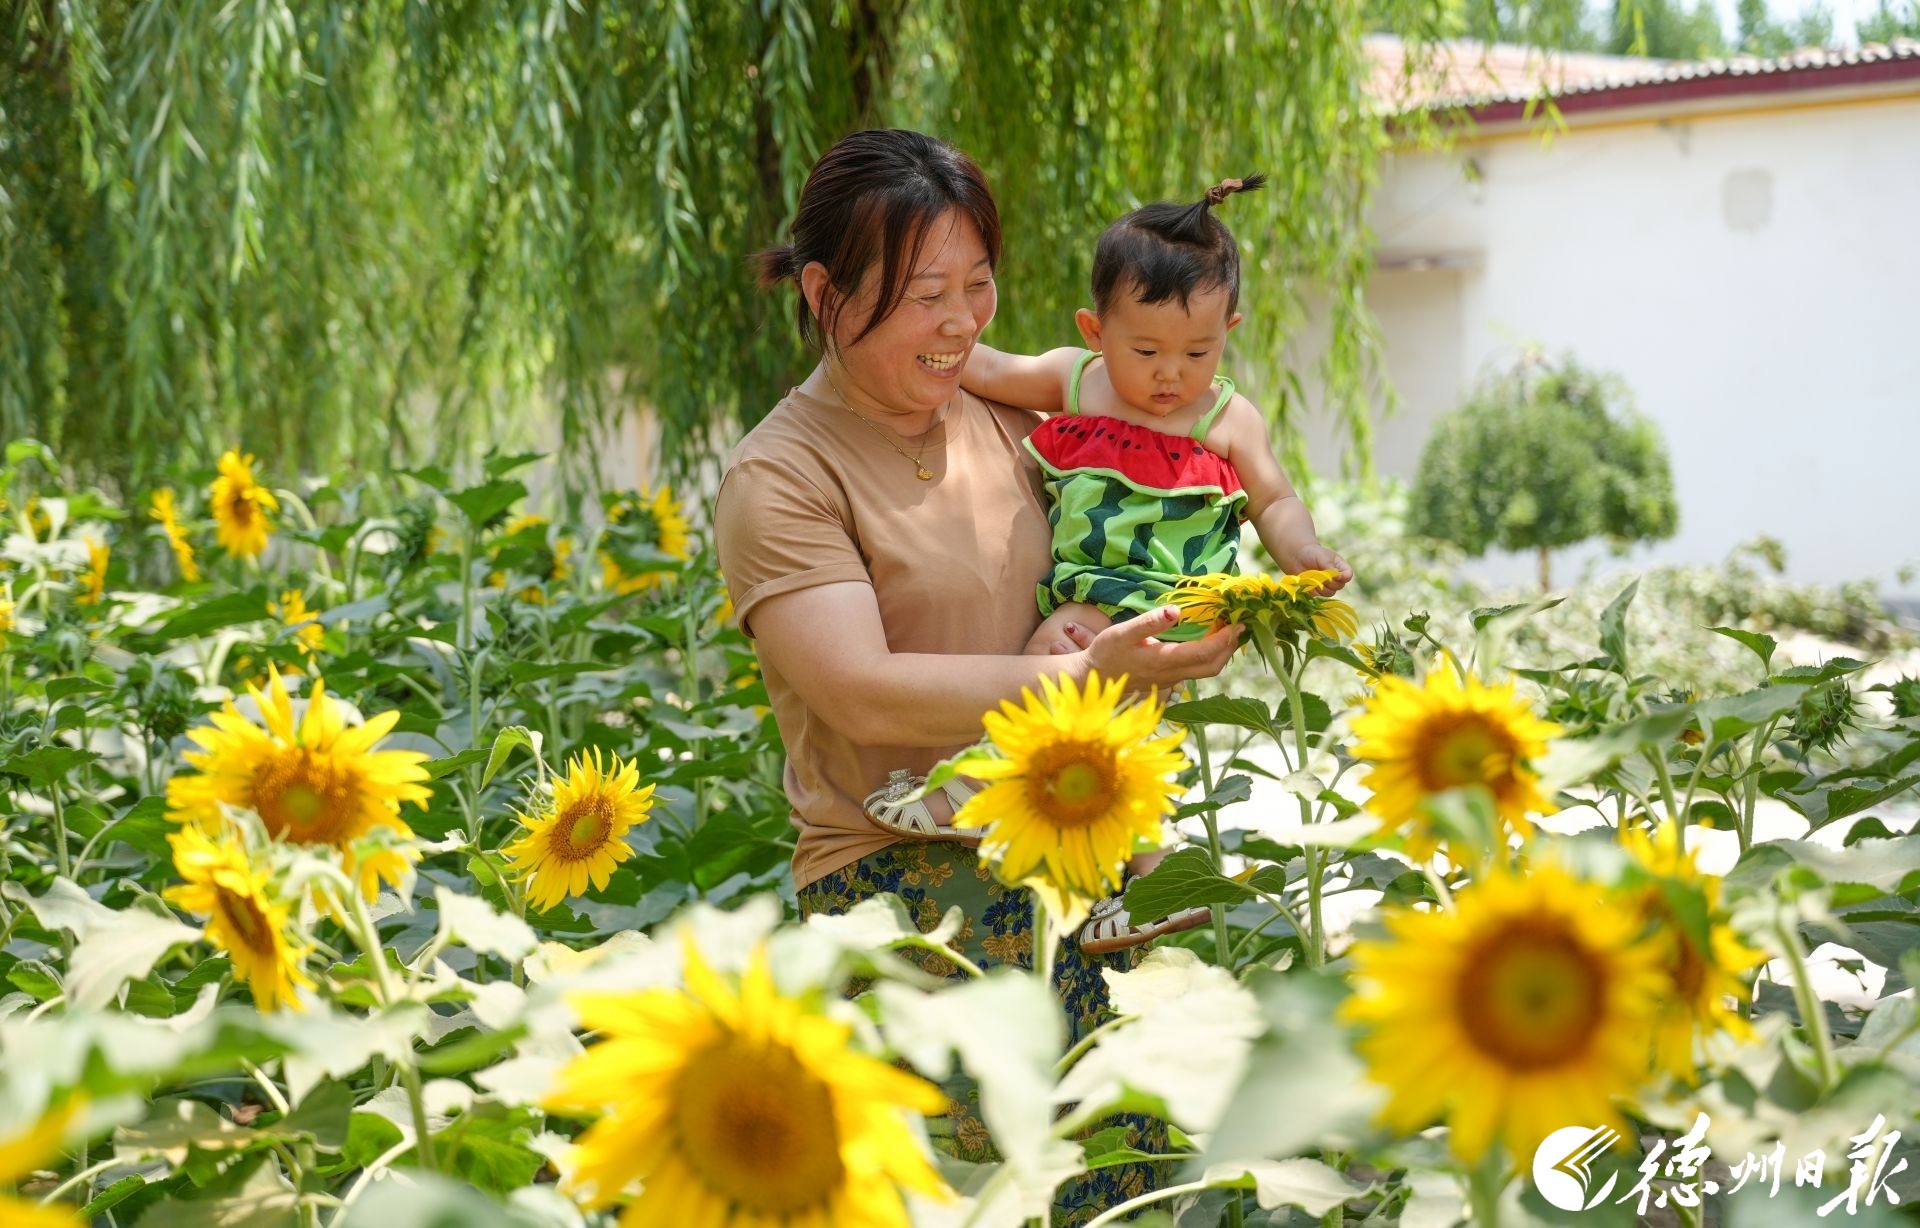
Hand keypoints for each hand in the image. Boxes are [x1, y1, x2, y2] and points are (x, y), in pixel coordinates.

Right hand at [1071, 606, 1240, 694]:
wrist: (1091, 678)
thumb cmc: (1105, 653)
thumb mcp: (1122, 632)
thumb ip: (1149, 622)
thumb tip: (1176, 610)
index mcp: (1164, 660)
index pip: (1204, 653)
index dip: (1225, 639)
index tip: (1238, 623)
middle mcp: (1171, 675)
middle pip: (1212, 667)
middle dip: (1229, 647)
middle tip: (1237, 626)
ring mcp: (1170, 682)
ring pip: (1205, 672)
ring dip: (1220, 653)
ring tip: (1224, 631)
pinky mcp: (1166, 682)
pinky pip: (1194, 672)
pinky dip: (1207, 657)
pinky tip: (1204, 642)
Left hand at [1292, 544, 1353, 595]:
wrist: (1297, 557)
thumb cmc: (1312, 553)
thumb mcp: (1323, 557)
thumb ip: (1330, 566)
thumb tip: (1339, 576)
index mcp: (1340, 567)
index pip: (1348, 575)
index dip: (1344, 577)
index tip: (1336, 575)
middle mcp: (1335, 577)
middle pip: (1340, 586)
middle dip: (1330, 582)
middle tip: (1320, 574)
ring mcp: (1326, 585)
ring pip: (1330, 593)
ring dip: (1321, 586)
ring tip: (1313, 577)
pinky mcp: (1317, 590)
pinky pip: (1319, 595)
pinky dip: (1313, 590)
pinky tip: (1309, 581)